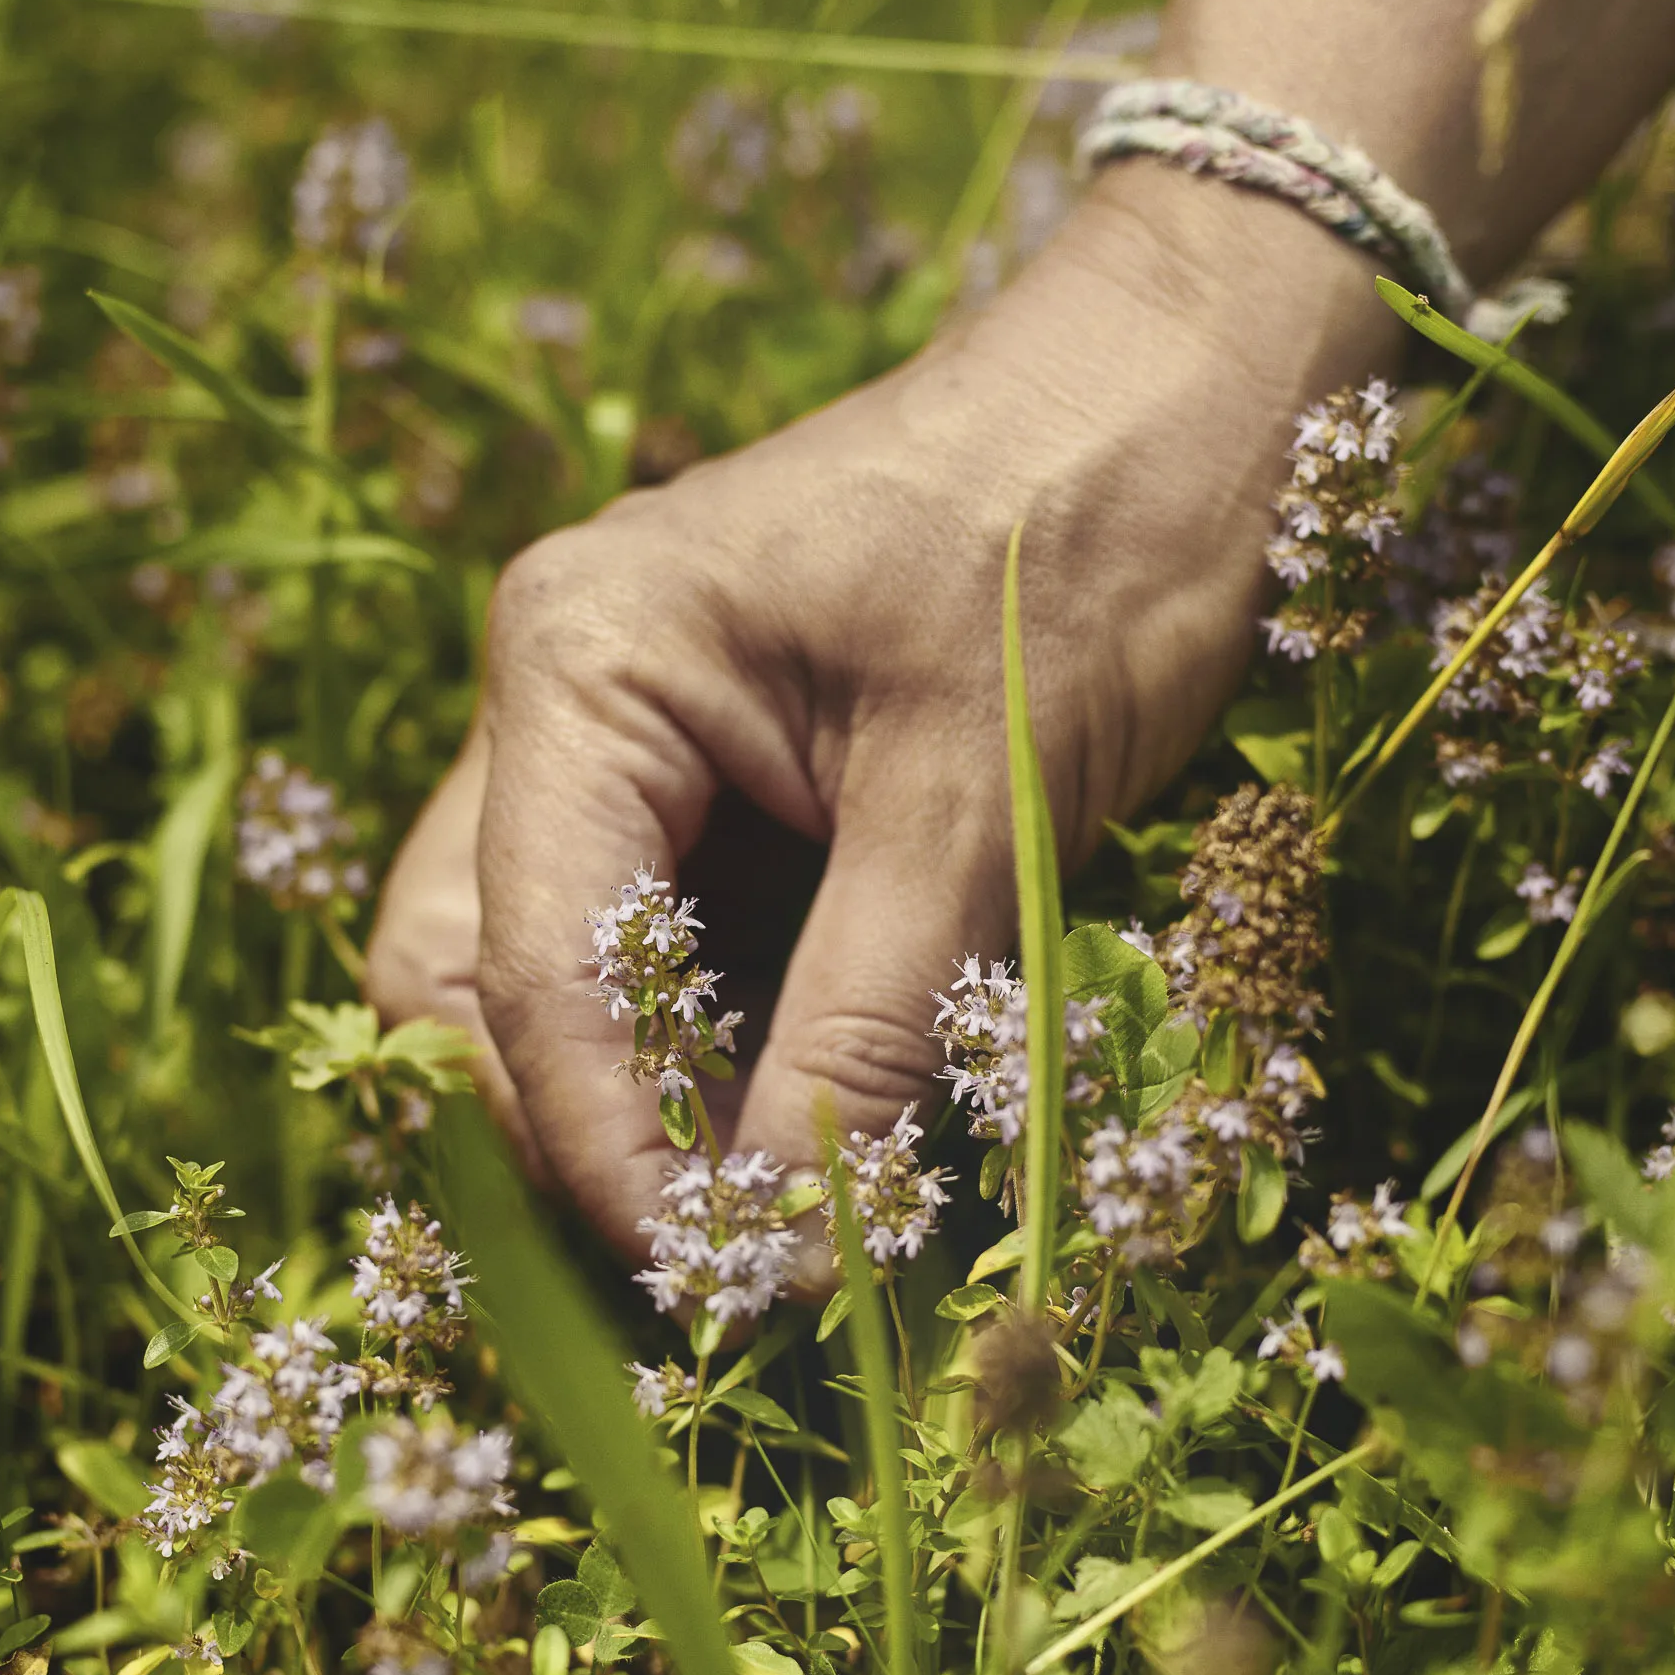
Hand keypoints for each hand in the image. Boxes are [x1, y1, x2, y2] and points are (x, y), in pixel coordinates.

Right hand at [368, 167, 1397, 1254]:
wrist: (1194, 384)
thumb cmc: (1091, 537)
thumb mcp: (984, 800)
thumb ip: (865, 1029)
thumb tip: (776, 1256)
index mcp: (585, 664)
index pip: (528, 967)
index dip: (606, 1152)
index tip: (720, 1290)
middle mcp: (568, 706)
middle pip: (479, 987)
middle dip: (579, 1142)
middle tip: (717, 1277)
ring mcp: (637, 751)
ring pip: (574, 993)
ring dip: (661, 1121)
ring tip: (788, 1238)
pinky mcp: (726, 793)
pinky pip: (681, 965)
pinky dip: (737, 1067)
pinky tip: (827, 1146)